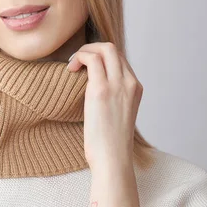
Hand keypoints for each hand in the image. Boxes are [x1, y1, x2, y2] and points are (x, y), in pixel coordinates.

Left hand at [67, 42, 142, 170]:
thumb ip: (113, 96)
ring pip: (104, 48)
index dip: (100, 56)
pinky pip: (92, 59)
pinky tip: (71, 68)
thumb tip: (94, 85)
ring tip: (72, 64)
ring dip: (84, 51)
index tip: (85, 65)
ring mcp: (118, 85)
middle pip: (112, 48)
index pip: (119, 58)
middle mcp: (130, 83)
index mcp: (135, 88)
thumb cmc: (110, 142)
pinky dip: (80, 57)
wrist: (112, 158)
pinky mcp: (101, 90)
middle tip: (77, 60)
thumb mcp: (118, 113)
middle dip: (92, 47)